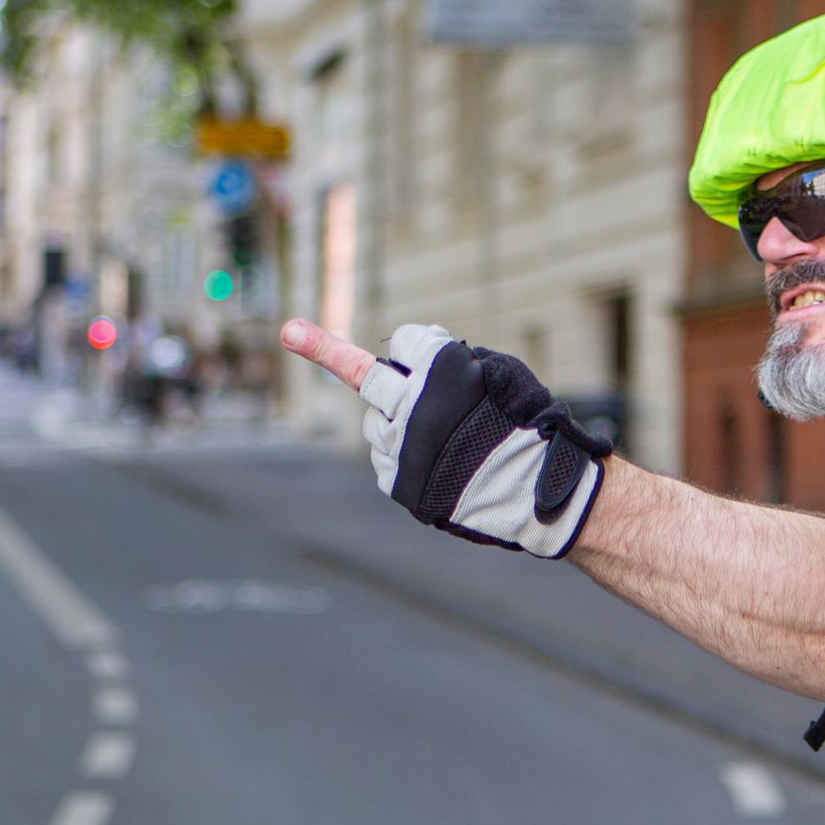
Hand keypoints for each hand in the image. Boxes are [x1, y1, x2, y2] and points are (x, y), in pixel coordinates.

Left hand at [281, 319, 611, 557]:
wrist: (534, 494)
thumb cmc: (527, 427)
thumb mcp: (502, 375)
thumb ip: (455, 362)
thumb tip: (410, 360)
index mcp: (438, 368)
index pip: (406, 341)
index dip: (420, 347)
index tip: (421, 349)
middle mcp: (410, 404)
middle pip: (364, 375)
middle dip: (325, 350)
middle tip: (289, 331)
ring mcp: (400, 446)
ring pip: (375, 424)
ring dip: (393, 422)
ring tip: (436, 439)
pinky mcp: (398, 481)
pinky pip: (384, 460)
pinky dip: (400, 457)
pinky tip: (434, 465)